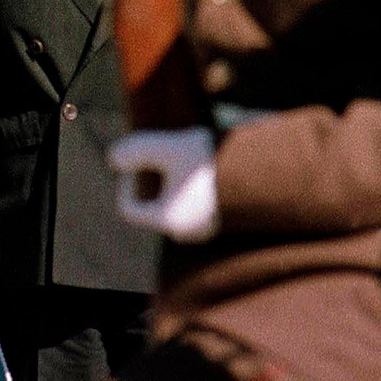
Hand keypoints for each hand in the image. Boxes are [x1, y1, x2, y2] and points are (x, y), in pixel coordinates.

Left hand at [109, 126, 218, 242]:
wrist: (267, 172)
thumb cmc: (213, 162)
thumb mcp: (168, 148)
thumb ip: (136, 150)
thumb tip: (113, 159)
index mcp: (169, 221)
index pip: (129, 209)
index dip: (125, 182)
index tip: (139, 161)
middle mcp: (187, 232)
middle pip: (153, 208)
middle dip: (151, 181)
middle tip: (162, 156)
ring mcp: (207, 229)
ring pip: (176, 207)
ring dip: (173, 183)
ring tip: (186, 159)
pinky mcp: (224, 221)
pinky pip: (196, 207)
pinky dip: (191, 189)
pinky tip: (202, 167)